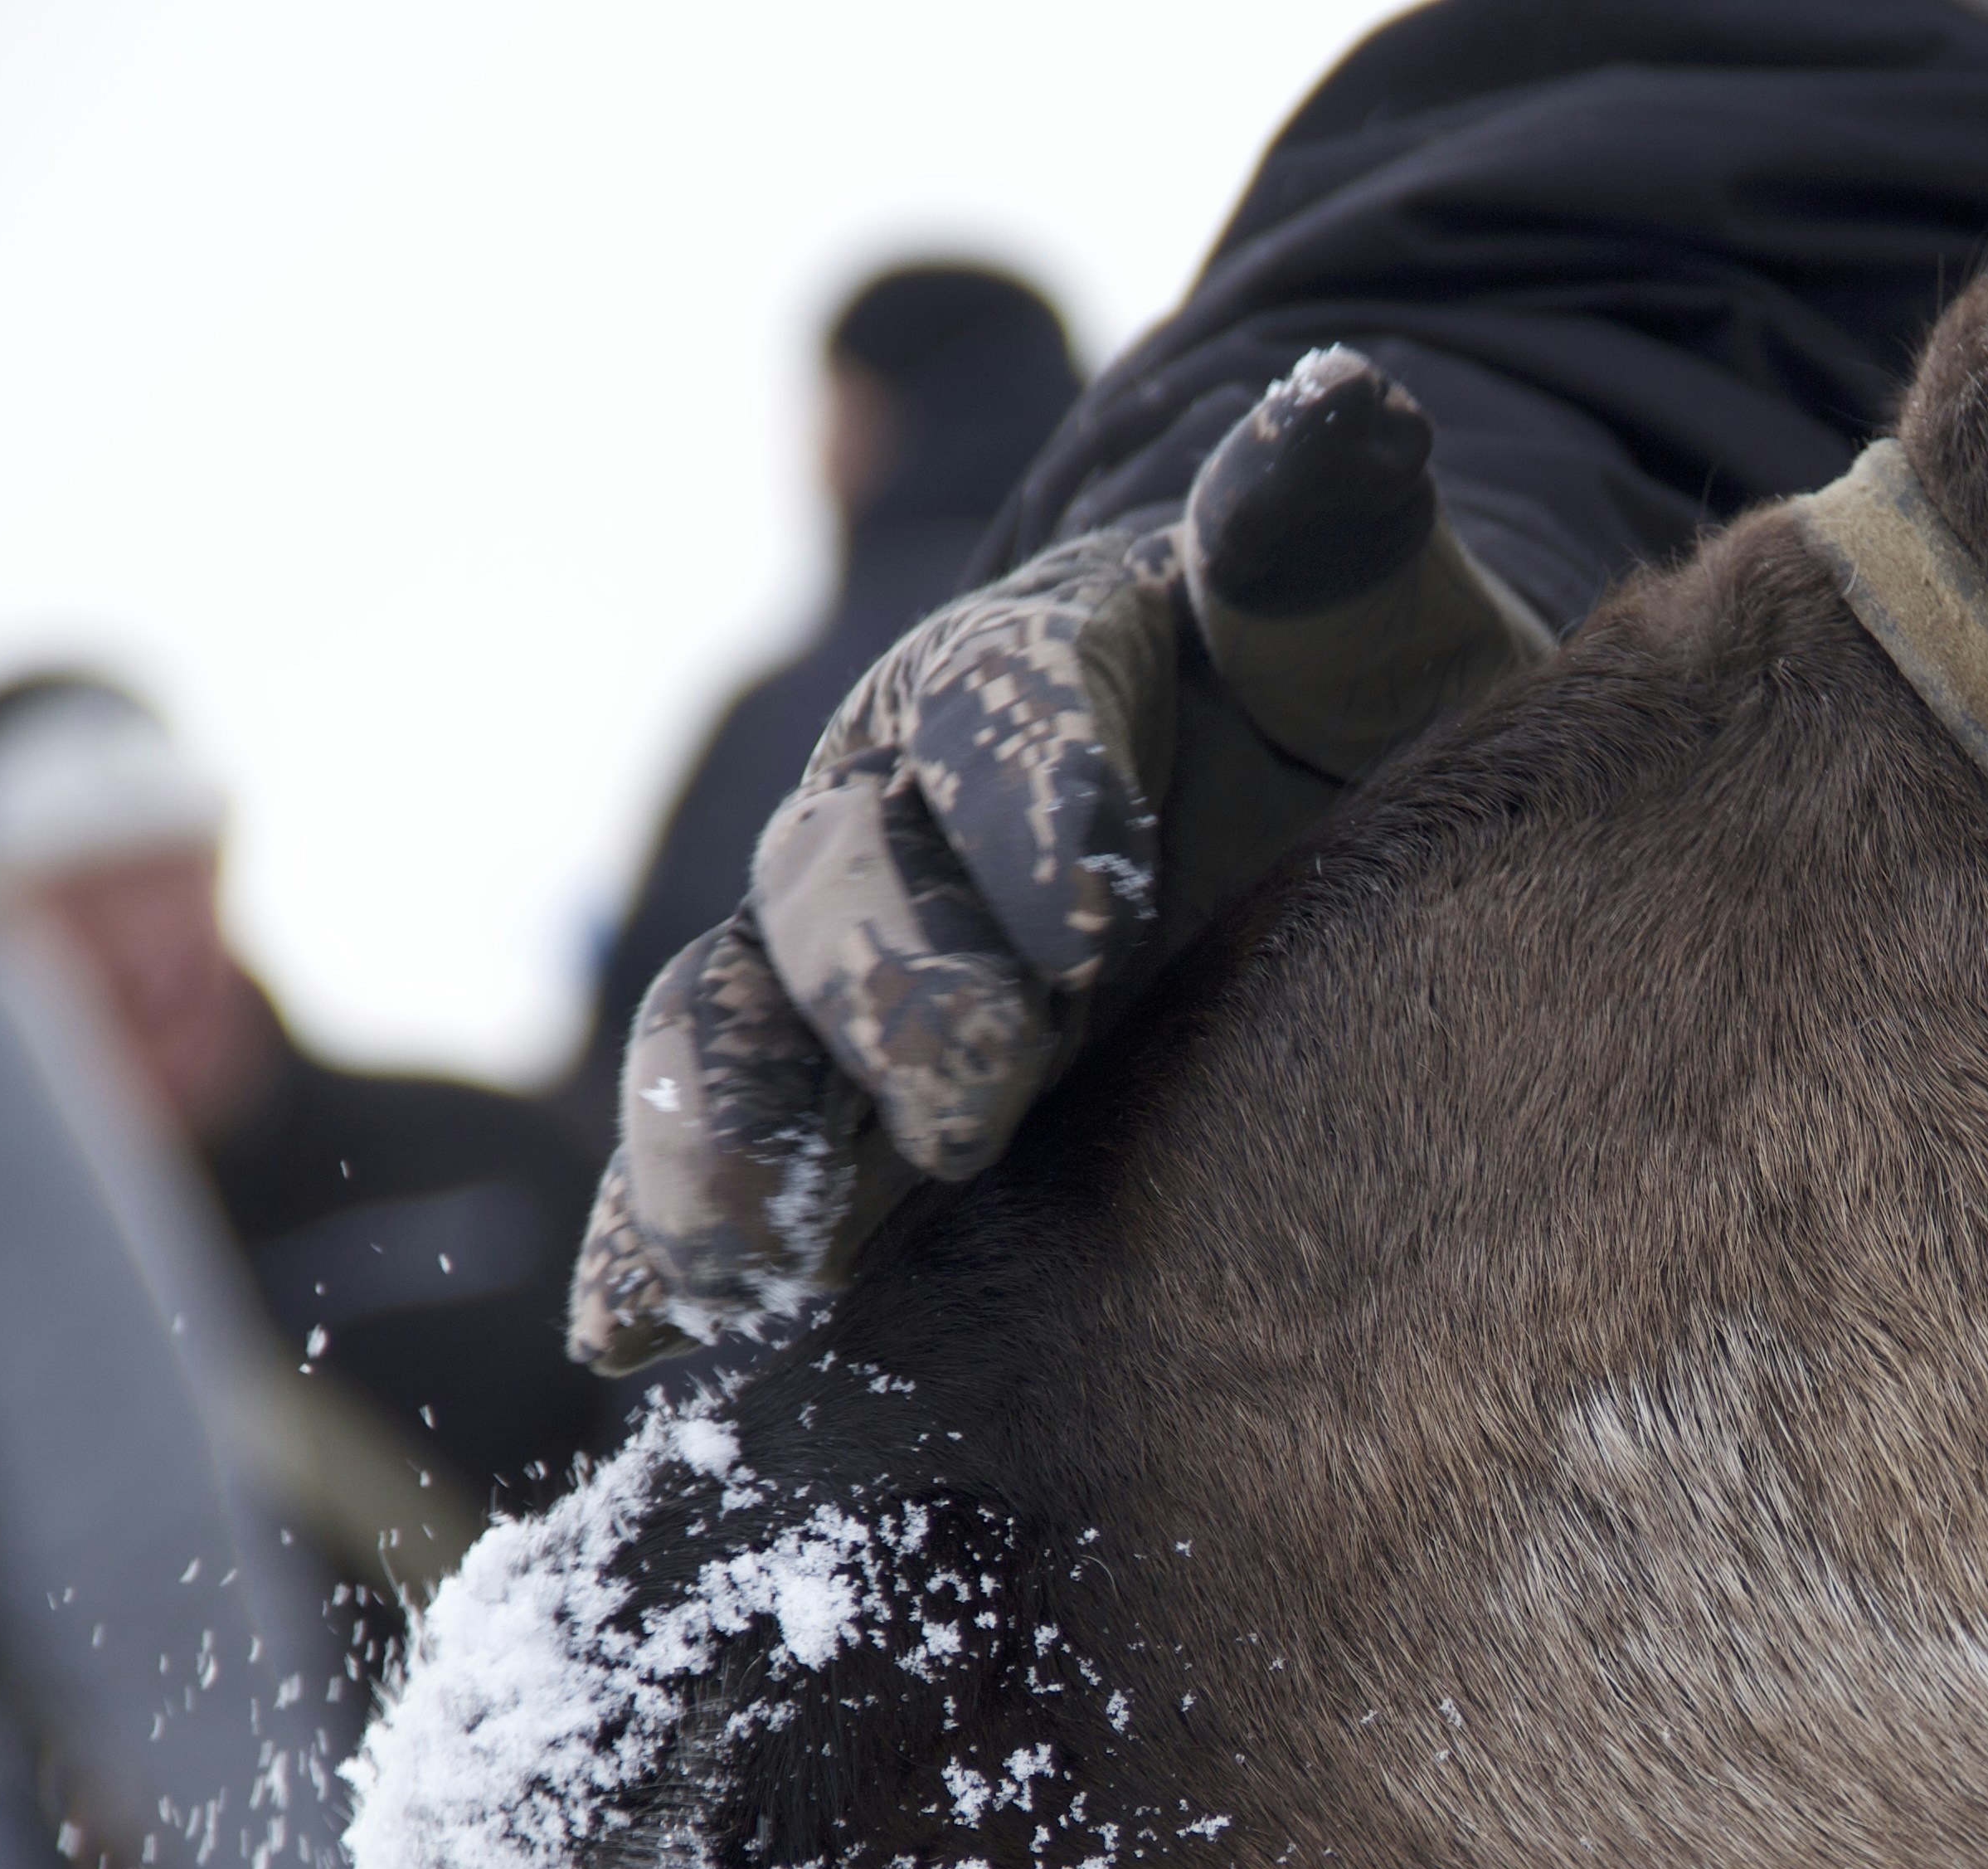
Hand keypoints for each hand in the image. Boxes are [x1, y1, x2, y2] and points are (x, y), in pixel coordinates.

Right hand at [573, 351, 1552, 1371]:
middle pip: (844, 888)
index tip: (1106, 913)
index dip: (1038, 805)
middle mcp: (895, 817)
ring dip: (723, 1139)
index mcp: (1023, 679)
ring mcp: (837, 969)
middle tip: (971, 1102)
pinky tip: (633, 1334)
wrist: (1262, 809)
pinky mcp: (822, 1106)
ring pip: (734, 1031)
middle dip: (894, 995)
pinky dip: (656, 1240)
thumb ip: (1321, 532)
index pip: (1007, 716)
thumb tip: (1346, 415)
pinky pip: (712, 1159)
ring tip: (743, 1262)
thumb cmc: (1321, 713)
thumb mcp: (1355, 621)